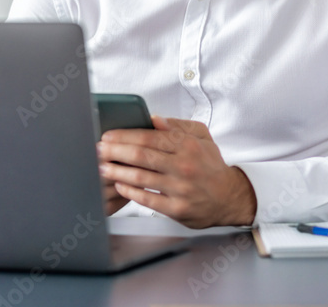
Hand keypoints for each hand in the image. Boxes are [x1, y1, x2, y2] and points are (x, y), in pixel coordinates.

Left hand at [96, 116, 256, 228]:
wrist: (229, 197)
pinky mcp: (177, 208)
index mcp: (188, 145)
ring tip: (102, 167)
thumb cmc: (211, 165)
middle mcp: (184, 166)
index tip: (108, 135)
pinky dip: (130, 191)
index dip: (125, 136)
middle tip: (98, 149)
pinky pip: (148, 199)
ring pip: (142, 177)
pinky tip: (119, 185)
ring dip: (118, 171)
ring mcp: (180, 188)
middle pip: (141, 156)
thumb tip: (154, 119)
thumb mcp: (202, 137)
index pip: (150, 137)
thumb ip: (178, 126)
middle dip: (115, 152)